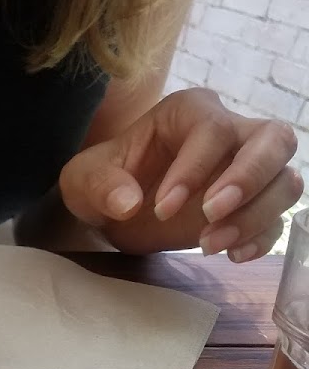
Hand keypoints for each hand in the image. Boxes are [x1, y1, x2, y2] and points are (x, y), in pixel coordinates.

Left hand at [58, 88, 302, 260]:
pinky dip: (262, 238)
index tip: (163, 208)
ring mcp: (246, 170)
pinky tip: (231, 255)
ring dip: (256, 215)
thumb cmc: (102, 180)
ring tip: (208, 244)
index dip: (195, 168)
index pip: (213, 130)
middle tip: (210, 214)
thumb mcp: (84, 180)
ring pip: (285, 179)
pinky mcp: (249, 206)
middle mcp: (229, 132)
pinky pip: (277, 218)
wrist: (111, 207)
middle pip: (274, 140)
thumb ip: (101, 185)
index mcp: (188, 113)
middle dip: (250, 178)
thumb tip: (127, 204)